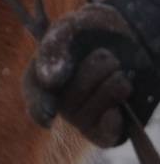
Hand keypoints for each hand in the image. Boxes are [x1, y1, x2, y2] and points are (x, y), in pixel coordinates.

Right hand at [23, 3, 143, 147]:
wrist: (129, 39)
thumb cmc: (91, 32)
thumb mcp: (70, 28)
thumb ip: (55, 48)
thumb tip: (49, 81)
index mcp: (39, 76)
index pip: (33, 98)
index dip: (39, 108)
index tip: (50, 113)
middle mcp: (56, 101)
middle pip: (68, 101)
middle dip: (93, 74)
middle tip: (108, 56)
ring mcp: (80, 117)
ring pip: (88, 113)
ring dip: (110, 88)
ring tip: (120, 73)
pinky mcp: (103, 130)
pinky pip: (103, 134)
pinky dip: (112, 121)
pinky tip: (118, 108)